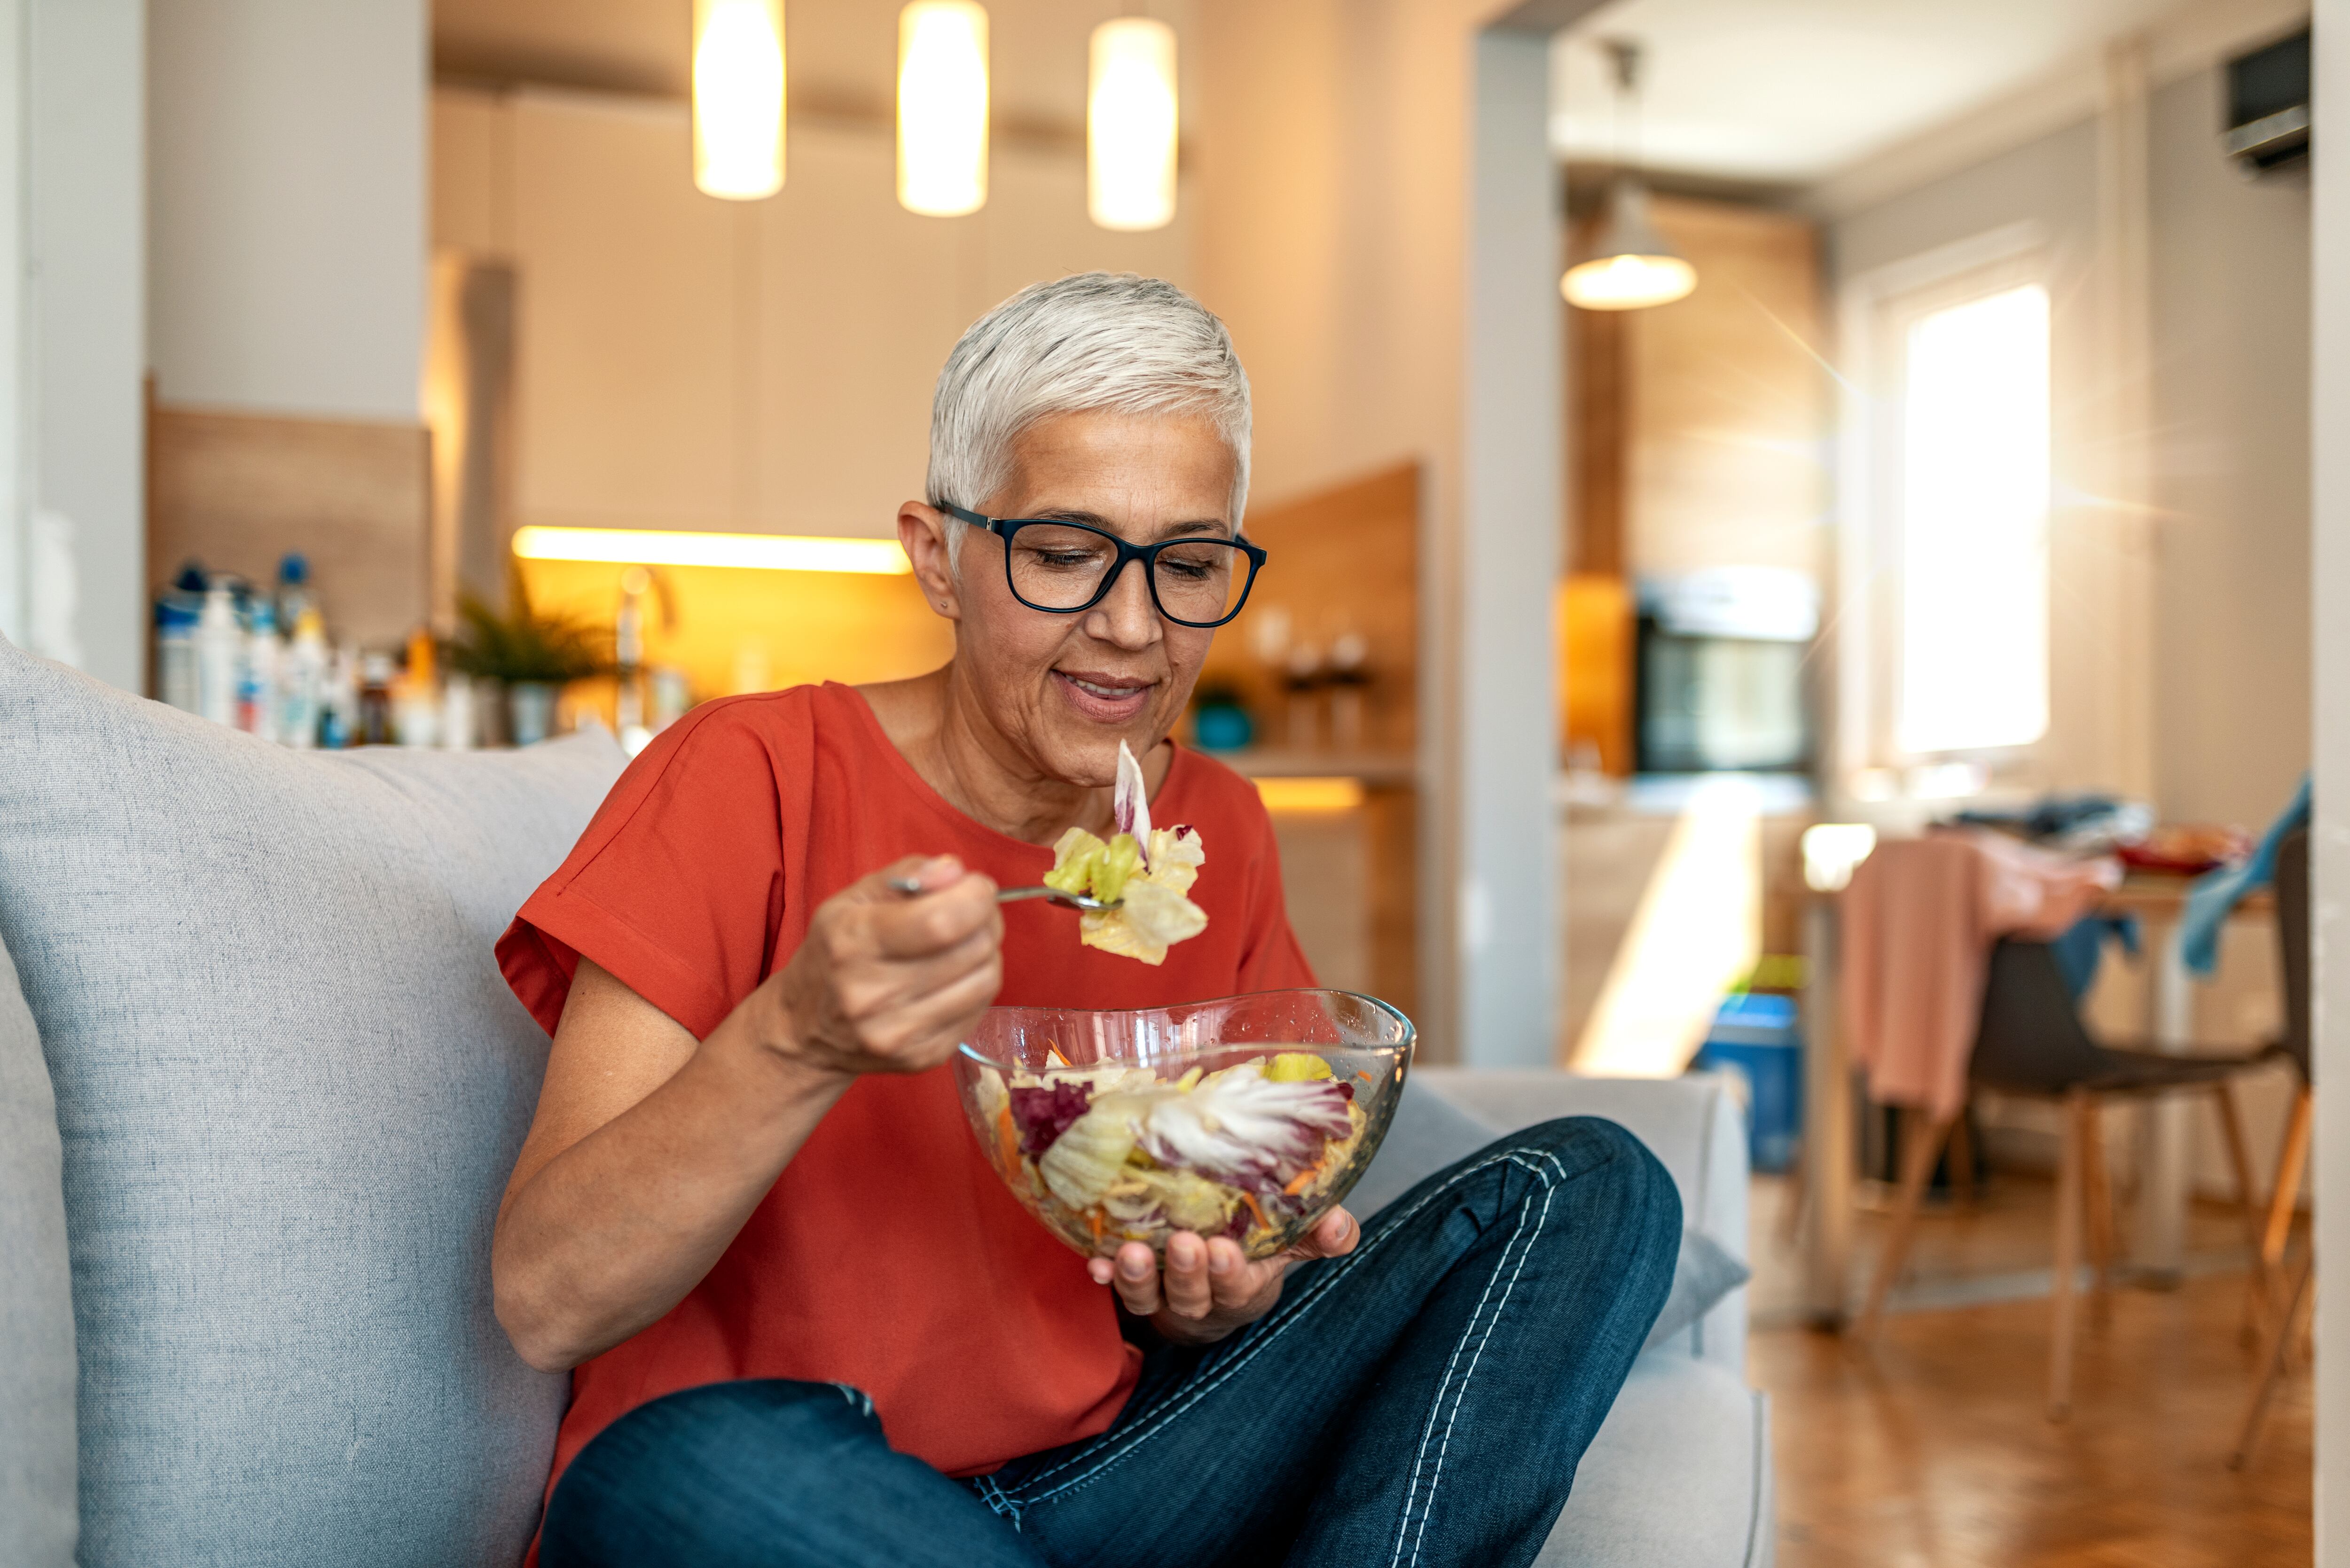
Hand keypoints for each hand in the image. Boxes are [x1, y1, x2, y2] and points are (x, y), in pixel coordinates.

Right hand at [764, 855, 1002, 1078]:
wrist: (805, 1030)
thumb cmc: (834, 954)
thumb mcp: (852, 900)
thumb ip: (907, 875)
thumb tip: (956, 872)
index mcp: (853, 943)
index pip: (940, 922)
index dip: (975, 898)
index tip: (976, 886)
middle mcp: (872, 994)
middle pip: (971, 949)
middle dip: (986, 919)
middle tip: (972, 912)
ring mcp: (899, 1033)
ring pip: (985, 981)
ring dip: (987, 953)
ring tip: (965, 944)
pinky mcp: (922, 1057)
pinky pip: (980, 1010)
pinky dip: (977, 986)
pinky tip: (954, 977)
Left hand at [1086, 1207, 1359, 1345]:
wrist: (1212, 1282)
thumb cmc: (1255, 1252)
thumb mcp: (1288, 1243)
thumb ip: (1318, 1234)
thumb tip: (1341, 1224)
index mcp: (1243, 1286)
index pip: (1239, 1286)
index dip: (1230, 1273)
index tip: (1224, 1249)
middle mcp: (1202, 1298)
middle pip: (1193, 1294)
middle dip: (1187, 1272)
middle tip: (1183, 1243)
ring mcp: (1165, 1297)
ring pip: (1150, 1296)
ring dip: (1139, 1277)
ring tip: (1132, 1252)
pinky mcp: (1135, 1288)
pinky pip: (1116, 1288)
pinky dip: (1107, 1276)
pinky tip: (1095, 1262)